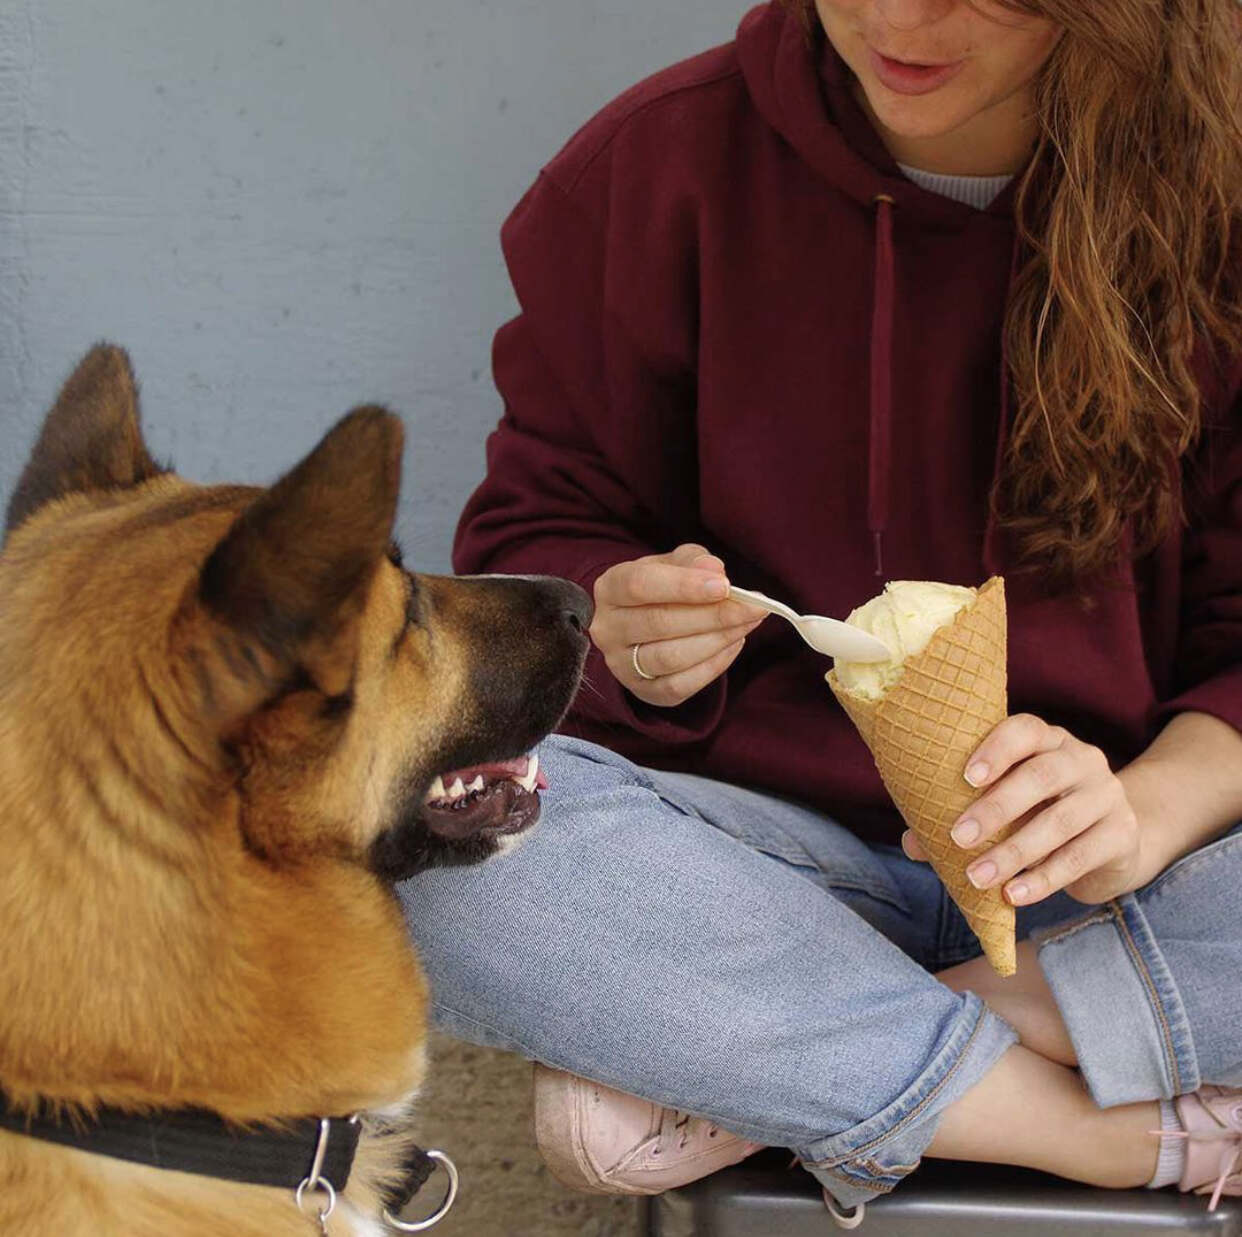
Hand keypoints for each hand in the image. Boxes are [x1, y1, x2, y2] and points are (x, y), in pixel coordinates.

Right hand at [590, 544, 763, 706]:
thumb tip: (715, 571)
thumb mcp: (672, 564)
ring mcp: (621, 665)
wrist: (641, 627)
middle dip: (714, 615)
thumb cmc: (660, 589)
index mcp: (610, 589)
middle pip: (660, 623)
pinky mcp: (643, 691)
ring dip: (718, 640)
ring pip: (671, 657)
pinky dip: (714, 665)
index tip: (725, 586)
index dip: (683, 585)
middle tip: (754, 607)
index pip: (640, 585)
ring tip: (748, 623)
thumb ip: (693, 561)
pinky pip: (680, 685)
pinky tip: (734, 644)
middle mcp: (608, 629)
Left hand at [900, 713, 1144, 905]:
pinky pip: (1080, 857)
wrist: (1112, 839)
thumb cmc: (1040, 813)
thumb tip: (913, 842)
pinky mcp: (1122, 834)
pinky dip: (1042, 879)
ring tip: (977, 878)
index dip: (996, 749)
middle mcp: (1081, 759)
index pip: (1025, 730)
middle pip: (1041, 776)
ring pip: (1059, 822)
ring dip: (1013, 853)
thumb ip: (962, 815)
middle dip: (996, 808)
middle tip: (958, 838)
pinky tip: (1013, 895)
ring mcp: (1107, 795)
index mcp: (1047, 740)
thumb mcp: (1008, 807)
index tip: (966, 777)